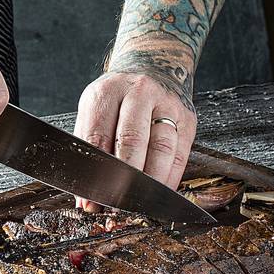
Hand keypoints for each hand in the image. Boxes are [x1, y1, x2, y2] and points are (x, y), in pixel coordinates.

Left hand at [73, 70, 196, 210]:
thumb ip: (89, 150)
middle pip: (131, 140)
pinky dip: (170, 180)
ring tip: (138, 205)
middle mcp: (139, 93)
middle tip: (115, 206)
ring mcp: (167, 104)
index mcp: (108, 91)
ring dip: (149, 183)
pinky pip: (180, 155)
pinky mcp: (188, 118)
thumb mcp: (96, 110)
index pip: (98, 135)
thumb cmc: (118, 98)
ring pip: (161, 149)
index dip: (94, 172)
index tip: (90, 200)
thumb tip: (86, 199)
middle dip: (123, 179)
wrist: (153, 67)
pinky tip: (159, 195)